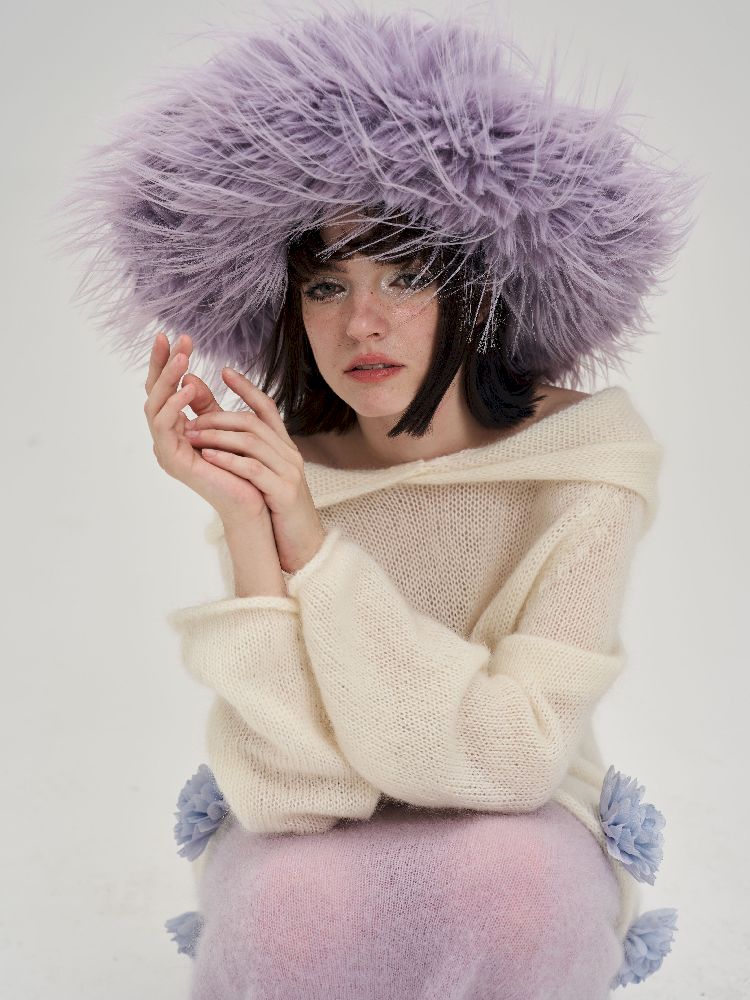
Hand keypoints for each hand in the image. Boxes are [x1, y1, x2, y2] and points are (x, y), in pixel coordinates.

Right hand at [143, 331, 267, 522]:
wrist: (252, 499)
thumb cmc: (241, 466)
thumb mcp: (222, 425)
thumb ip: (206, 404)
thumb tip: (192, 377)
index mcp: (176, 428)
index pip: (166, 389)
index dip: (166, 363)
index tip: (173, 335)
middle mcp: (166, 438)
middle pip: (153, 394)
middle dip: (162, 364)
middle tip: (172, 338)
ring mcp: (165, 450)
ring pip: (154, 407)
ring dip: (168, 380)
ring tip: (182, 359)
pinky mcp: (171, 460)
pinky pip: (164, 427)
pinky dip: (174, 406)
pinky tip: (188, 389)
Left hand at [182, 364, 326, 574]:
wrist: (300, 544)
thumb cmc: (277, 509)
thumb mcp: (261, 474)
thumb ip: (241, 450)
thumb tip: (213, 426)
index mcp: (284, 447)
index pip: (267, 407)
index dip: (246, 388)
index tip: (223, 371)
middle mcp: (289, 454)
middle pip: (253, 422)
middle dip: (218, 416)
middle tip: (188, 418)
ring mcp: (289, 471)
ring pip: (251, 441)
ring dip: (217, 436)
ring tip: (191, 435)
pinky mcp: (283, 492)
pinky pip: (253, 468)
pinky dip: (228, 459)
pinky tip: (207, 456)